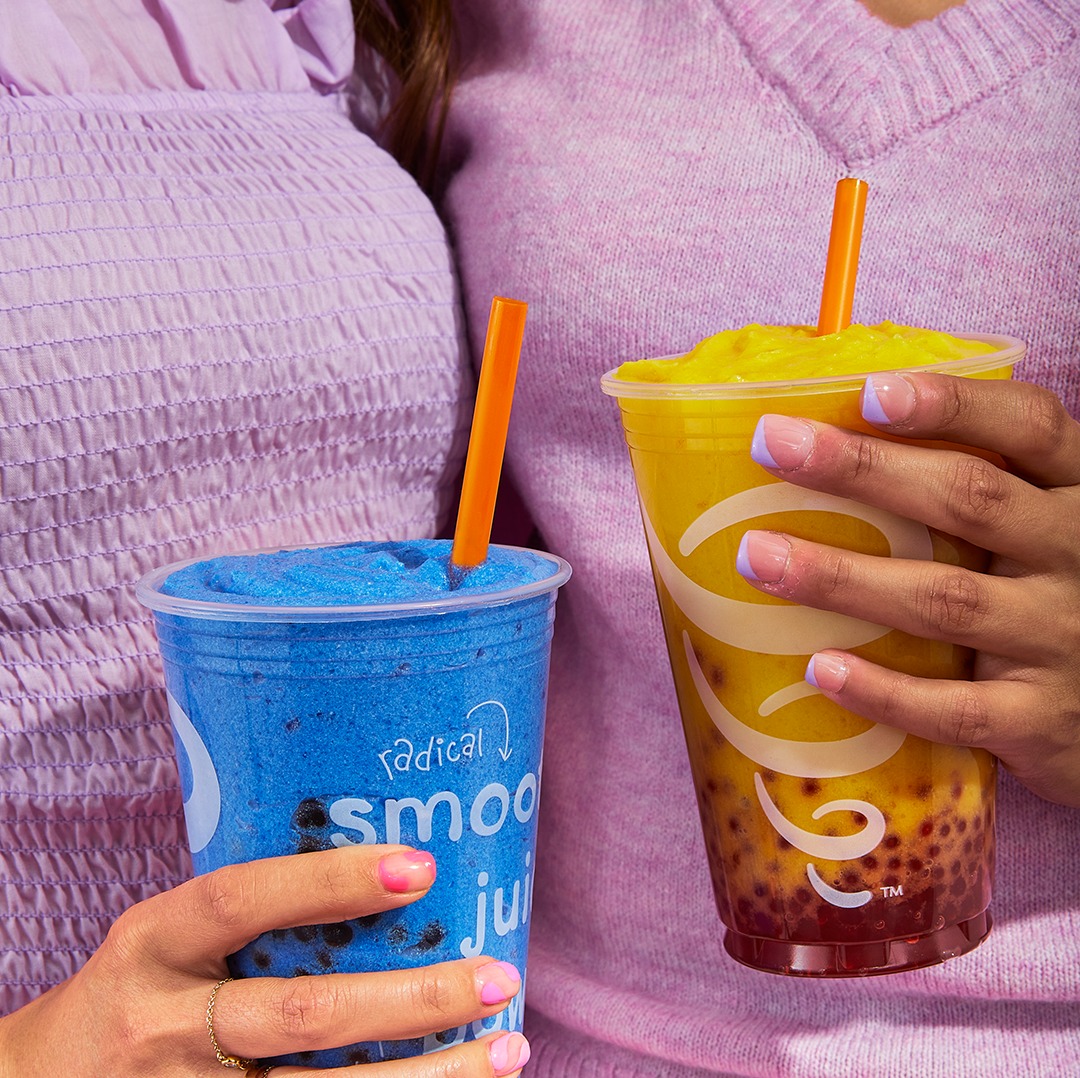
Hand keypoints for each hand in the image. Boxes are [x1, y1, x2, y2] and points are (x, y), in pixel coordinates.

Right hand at [0, 845, 528, 1076]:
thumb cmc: (133, 994)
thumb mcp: (165, 939)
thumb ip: (251, 915)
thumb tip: (393, 875)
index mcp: (153, 943)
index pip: (242, 899)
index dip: (332, 882)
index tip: (422, 866)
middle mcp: (166, 1026)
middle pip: (302, 1017)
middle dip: (413, 1002)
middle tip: (497, 976)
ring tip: (506, 1051)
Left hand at [735, 372, 1079, 807]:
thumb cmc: (1064, 597)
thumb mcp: (1048, 529)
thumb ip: (983, 493)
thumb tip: (836, 448)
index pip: (1030, 427)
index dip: (952, 405)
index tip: (868, 391)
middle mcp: (1078, 555)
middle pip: (968, 498)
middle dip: (862, 469)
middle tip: (773, 445)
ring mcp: (1061, 639)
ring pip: (945, 599)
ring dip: (844, 577)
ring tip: (758, 558)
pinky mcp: (1042, 721)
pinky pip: (957, 708)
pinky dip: (886, 692)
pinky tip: (821, 669)